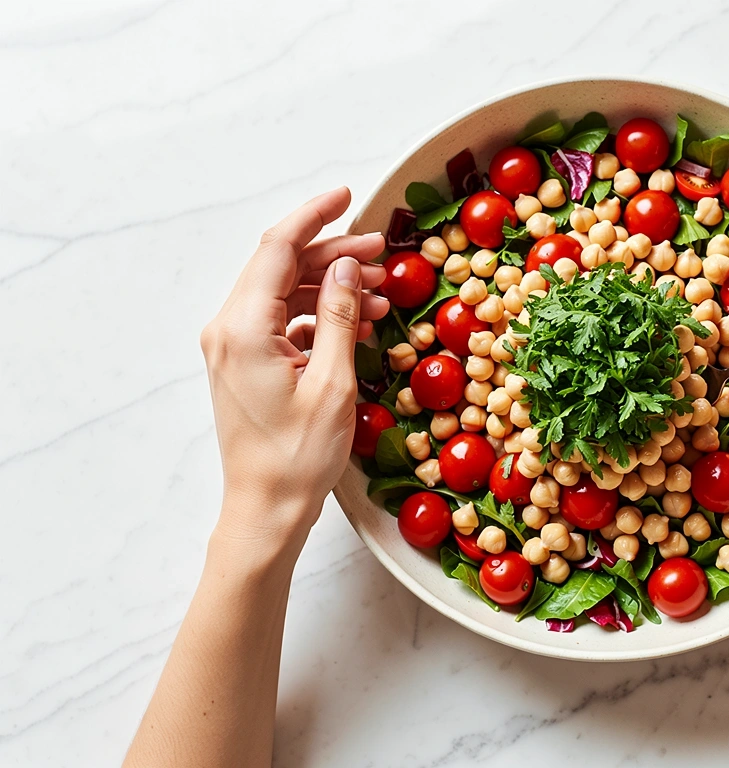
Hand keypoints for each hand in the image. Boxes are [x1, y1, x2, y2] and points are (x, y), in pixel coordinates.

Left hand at [200, 187, 388, 548]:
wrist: (266, 509)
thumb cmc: (298, 457)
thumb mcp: (333, 382)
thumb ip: (341, 316)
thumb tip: (350, 268)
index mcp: (242, 328)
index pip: (277, 248)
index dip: (315, 216)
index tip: (348, 196)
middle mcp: (228, 330)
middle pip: (282, 267)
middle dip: (334, 254)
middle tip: (381, 252)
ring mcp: (233, 348)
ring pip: (285, 294)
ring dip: (331, 287)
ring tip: (381, 292)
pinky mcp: (244, 364)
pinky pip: (283, 323)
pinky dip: (319, 316)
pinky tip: (359, 324)